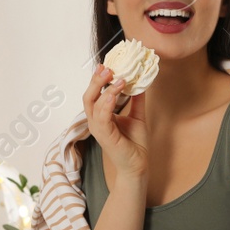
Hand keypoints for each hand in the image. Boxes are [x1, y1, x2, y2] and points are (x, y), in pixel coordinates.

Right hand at [83, 64, 147, 179]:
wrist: (138, 165)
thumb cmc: (135, 143)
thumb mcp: (137, 116)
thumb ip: (137, 99)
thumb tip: (141, 81)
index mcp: (101, 116)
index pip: (94, 94)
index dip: (98, 79)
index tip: (106, 65)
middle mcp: (96, 121)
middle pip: (88, 96)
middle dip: (96, 80)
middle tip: (108, 67)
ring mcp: (99, 129)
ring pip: (93, 105)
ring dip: (104, 89)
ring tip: (118, 78)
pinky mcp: (105, 137)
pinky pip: (102, 118)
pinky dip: (106, 104)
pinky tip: (113, 94)